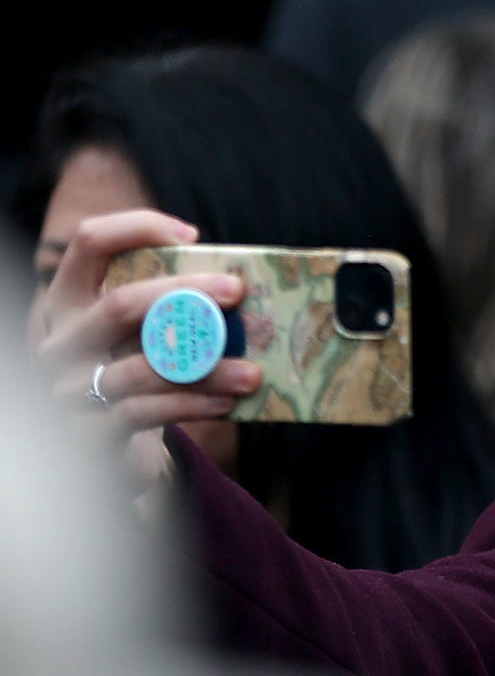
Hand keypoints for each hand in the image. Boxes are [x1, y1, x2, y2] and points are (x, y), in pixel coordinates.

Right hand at [35, 209, 260, 489]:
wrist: (112, 448)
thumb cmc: (137, 375)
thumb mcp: (140, 335)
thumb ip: (167, 309)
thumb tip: (239, 288)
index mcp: (69, 301)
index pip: (90, 243)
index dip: (137, 228)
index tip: (192, 235)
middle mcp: (60, 341)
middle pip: (120, 305)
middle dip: (184, 295)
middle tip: (236, 292)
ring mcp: (68, 389)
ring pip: (140, 368)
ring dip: (205, 367)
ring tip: (252, 371)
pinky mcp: (88, 433)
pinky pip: (145, 412)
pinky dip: (191, 404)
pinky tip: (228, 401)